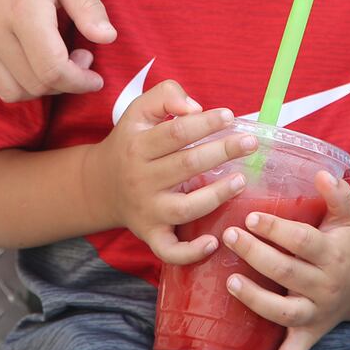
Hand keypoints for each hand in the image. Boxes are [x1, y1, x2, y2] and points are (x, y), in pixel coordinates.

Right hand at [0, 0, 116, 100]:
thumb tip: (108, 38)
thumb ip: (87, 5)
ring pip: (7, 91)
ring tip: (52, 62)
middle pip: (32, 83)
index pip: (51, 69)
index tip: (94, 77)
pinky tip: (21, 66)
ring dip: (36, 88)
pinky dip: (3, 86)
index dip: (78, 81)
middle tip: (79, 58)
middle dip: (64, 82)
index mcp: (22, 11)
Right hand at [87, 81, 258, 264]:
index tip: (230, 116)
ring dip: (216, 196)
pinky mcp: (151, 234)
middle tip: (250, 143)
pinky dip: (190, 252)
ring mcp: (147, 210)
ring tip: (241, 181)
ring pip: (185, 208)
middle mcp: (141, 179)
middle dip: (222, 152)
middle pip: (186, 165)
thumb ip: (166, 96)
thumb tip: (195, 108)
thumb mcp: (139, 110)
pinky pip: (169, 250)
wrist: (100, 184)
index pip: (176, 133)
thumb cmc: (130, 141)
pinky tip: (214, 242)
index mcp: (138, 146)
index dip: (205, 124)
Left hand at [222, 170, 349, 349]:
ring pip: (283, 311)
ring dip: (255, 299)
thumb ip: (339, 193)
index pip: (302, 241)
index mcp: (333, 254)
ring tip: (229, 282)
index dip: (276, 229)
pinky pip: (295, 349)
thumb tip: (322, 173)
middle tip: (229, 236)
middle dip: (255, 254)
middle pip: (286, 272)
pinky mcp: (311, 330)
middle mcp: (325, 285)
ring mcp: (317, 311)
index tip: (250, 216)